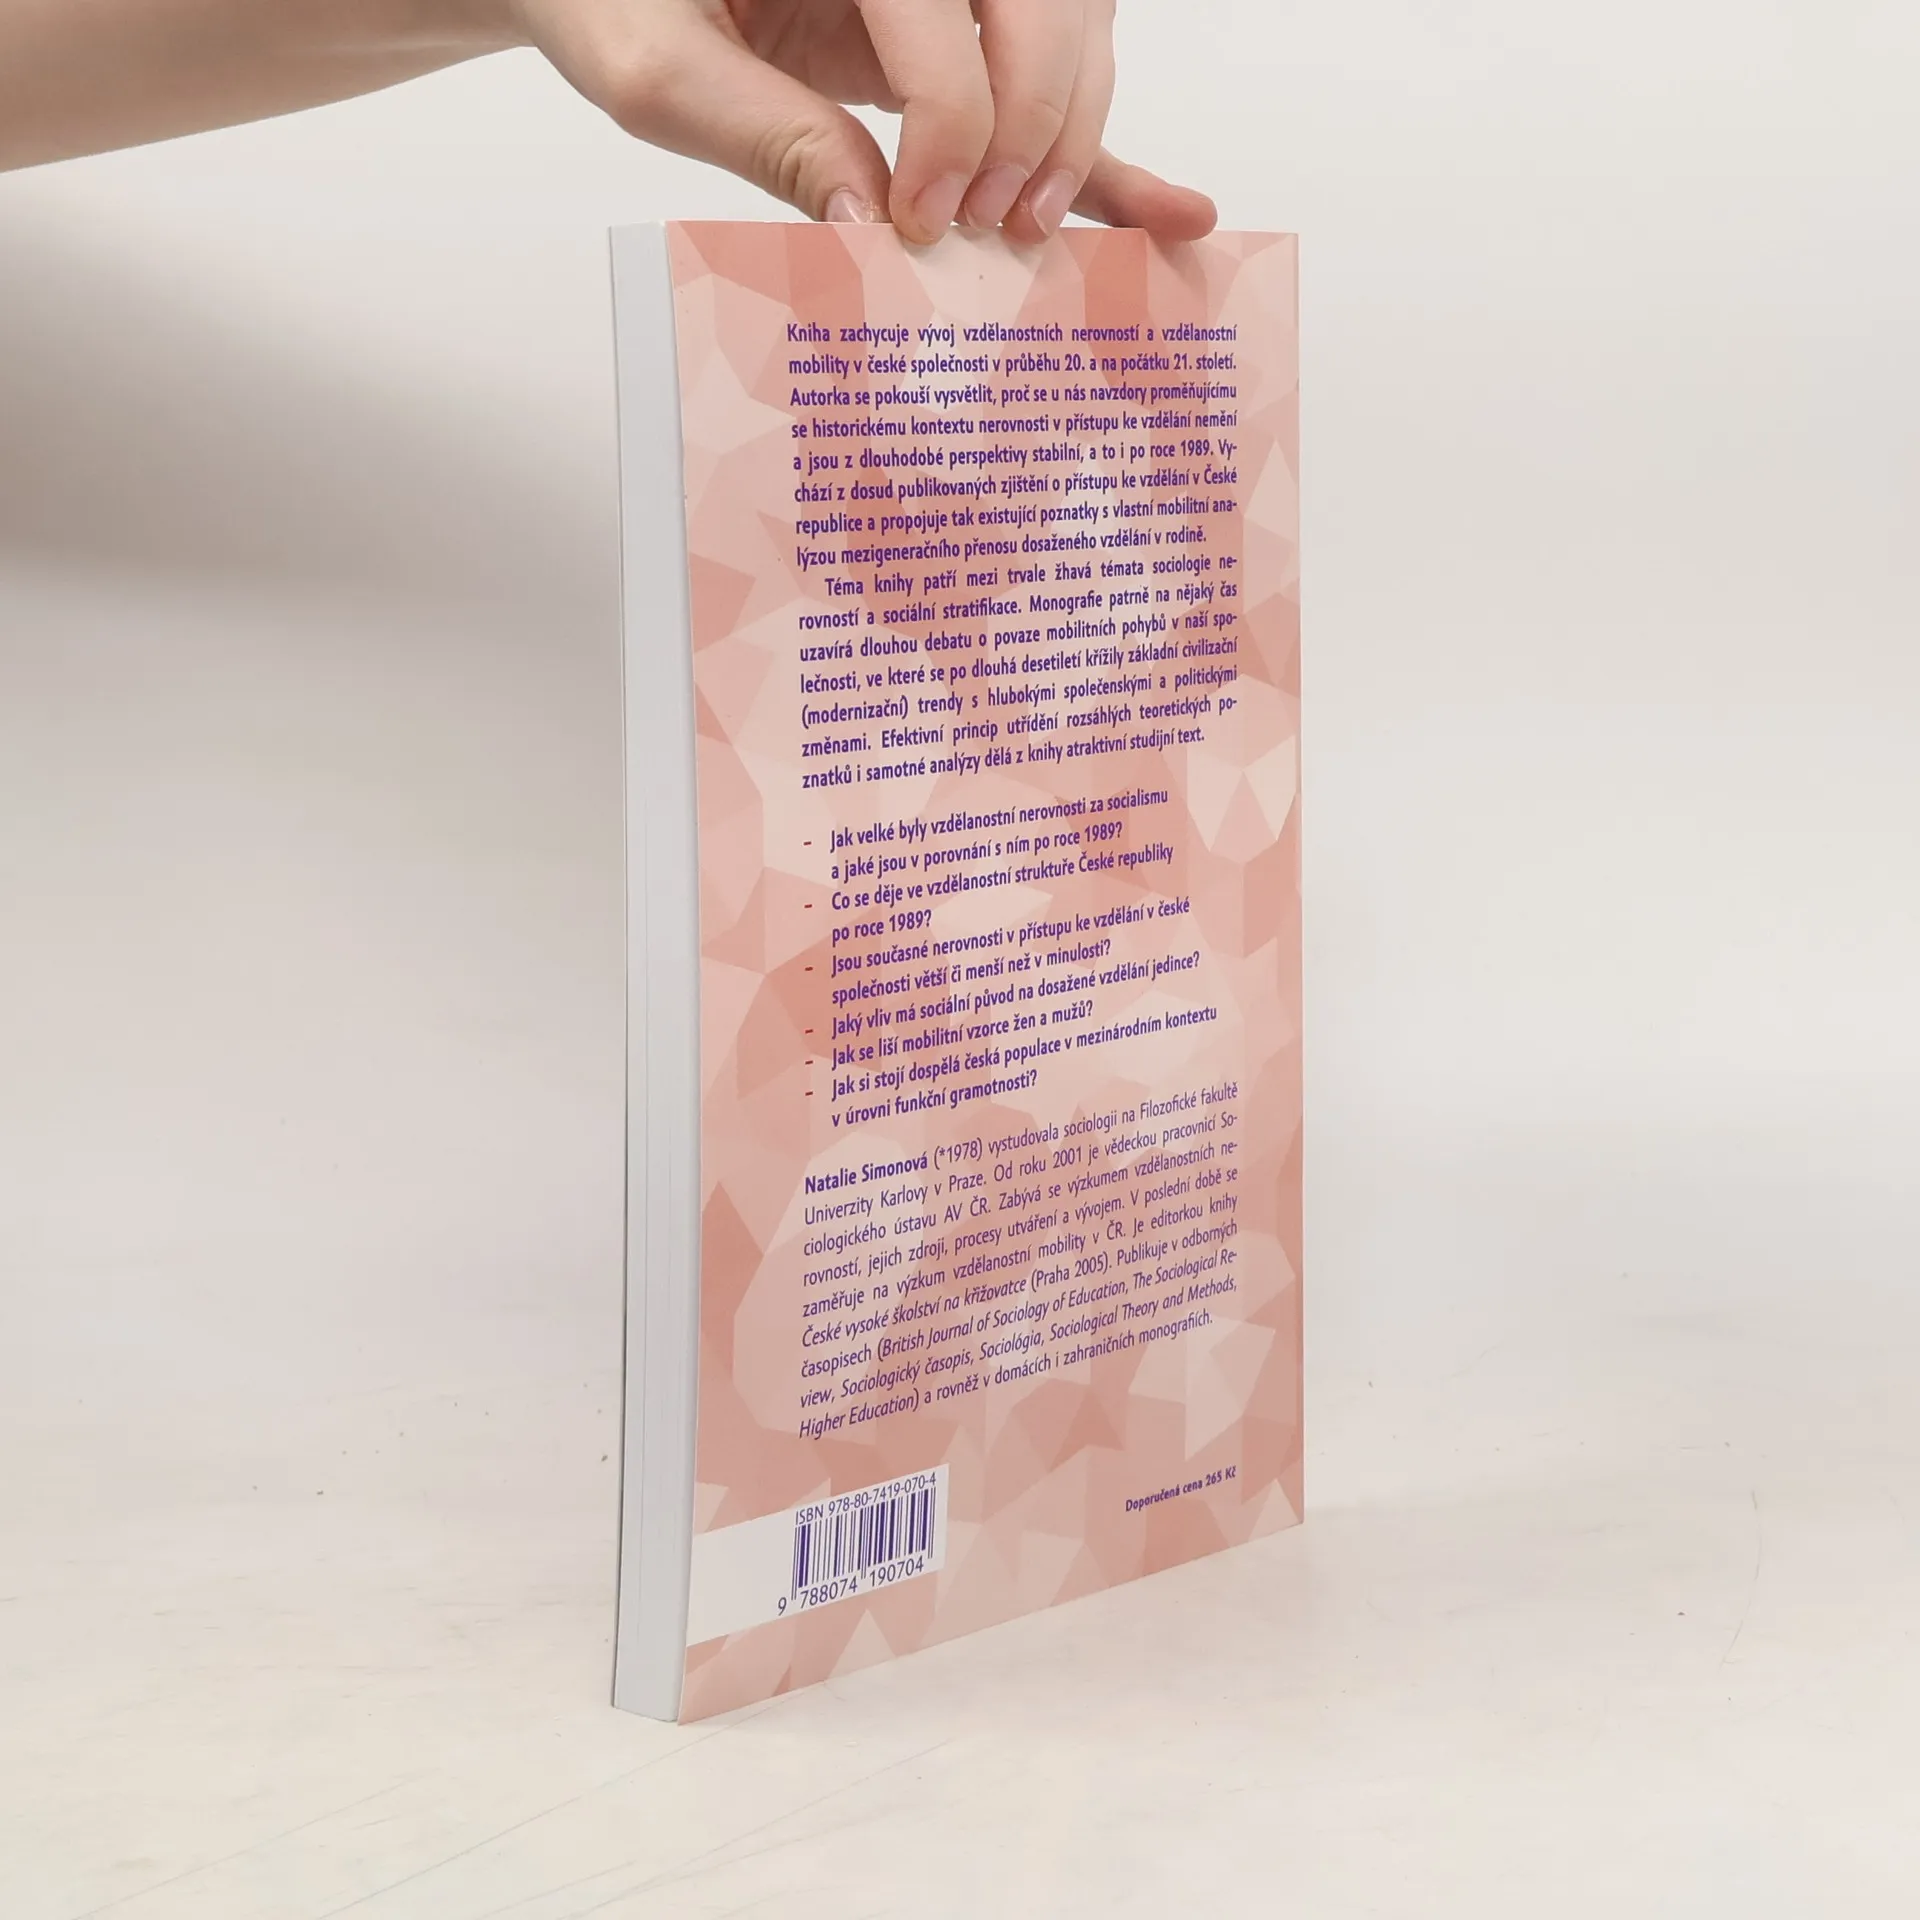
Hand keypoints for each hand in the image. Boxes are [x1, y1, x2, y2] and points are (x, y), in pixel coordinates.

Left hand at [512, 0, 1216, 242]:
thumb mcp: (654, 64)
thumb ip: (759, 134)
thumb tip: (866, 227)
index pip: (940, 6)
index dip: (949, 124)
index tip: (919, 218)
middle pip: (1039, 6)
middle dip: (1031, 124)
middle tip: (989, 222)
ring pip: (1075, 30)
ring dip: (1073, 134)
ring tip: (1027, 226)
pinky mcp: (963, 21)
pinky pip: (1057, 74)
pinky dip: (1109, 150)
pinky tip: (1174, 212)